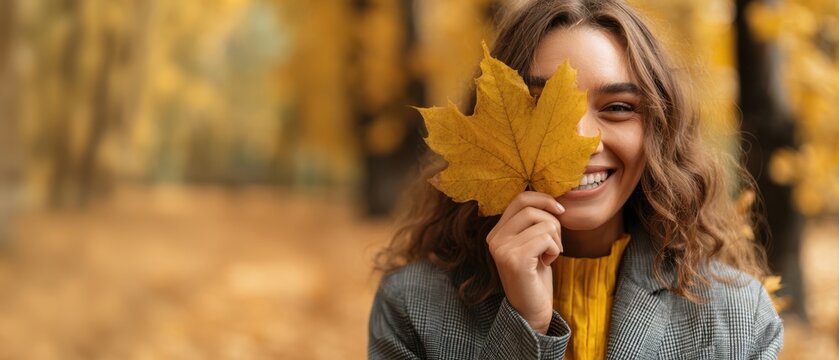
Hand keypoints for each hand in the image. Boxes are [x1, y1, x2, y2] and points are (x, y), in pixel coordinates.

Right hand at [486, 191, 563, 334]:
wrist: (531, 310)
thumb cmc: (535, 277)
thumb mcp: (531, 244)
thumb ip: (532, 223)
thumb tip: (553, 199)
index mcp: (496, 233)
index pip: (520, 199)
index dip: (543, 199)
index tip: (560, 210)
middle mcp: (494, 239)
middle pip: (532, 209)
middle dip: (553, 223)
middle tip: (555, 244)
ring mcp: (502, 249)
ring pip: (543, 223)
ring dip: (556, 240)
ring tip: (549, 256)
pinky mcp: (515, 259)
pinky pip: (546, 239)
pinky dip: (555, 250)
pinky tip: (546, 263)